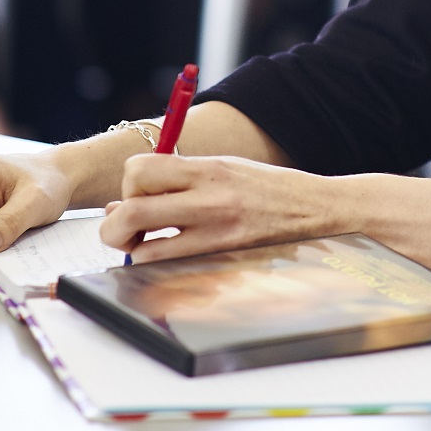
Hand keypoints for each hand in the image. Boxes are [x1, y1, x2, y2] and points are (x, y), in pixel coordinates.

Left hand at [98, 154, 341, 264]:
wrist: (316, 206)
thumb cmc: (266, 186)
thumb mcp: (223, 167)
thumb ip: (176, 179)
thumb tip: (118, 203)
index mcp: (206, 167)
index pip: (138, 169)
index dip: (127, 183)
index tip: (138, 191)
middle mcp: (207, 197)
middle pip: (130, 208)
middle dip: (115, 222)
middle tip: (124, 225)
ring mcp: (213, 230)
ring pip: (142, 244)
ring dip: (131, 246)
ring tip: (143, 242)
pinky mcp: (220, 255)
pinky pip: (167, 263)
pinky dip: (153, 261)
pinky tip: (165, 253)